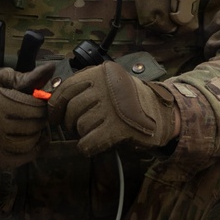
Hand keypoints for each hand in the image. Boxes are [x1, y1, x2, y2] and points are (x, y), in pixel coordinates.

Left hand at [46, 61, 179, 156]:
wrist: (164, 112)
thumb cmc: (132, 100)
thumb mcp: (110, 84)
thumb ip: (86, 88)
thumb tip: (55, 103)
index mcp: (102, 72)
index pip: (67, 88)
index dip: (56, 105)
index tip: (54, 116)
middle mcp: (107, 86)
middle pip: (73, 108)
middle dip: (70, 122)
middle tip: (77, 127)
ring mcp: (113, 107)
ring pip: (81, 125)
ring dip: (83, 133)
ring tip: (94, 132)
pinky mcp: (119, 127)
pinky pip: (90, 141)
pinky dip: (87, 146)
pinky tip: (92, 145)